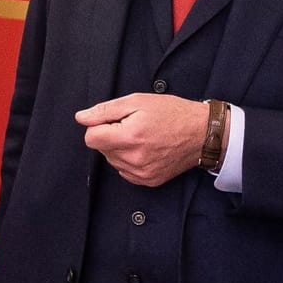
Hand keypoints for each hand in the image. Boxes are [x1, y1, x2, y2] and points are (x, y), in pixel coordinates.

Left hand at [75, 93, 210, 187]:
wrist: (201, 133)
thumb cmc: (173, 114)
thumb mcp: (137, 101)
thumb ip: (105, 110)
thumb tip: (82, 118)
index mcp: (130, 137)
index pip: (91, 138)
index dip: (99, 125)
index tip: (114, 120)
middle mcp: (134, 159)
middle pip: (101, 149)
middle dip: (111, 136)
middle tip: (133, 126)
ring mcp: (141, 173)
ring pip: (112, 161)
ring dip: (120, 149)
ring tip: (141, 137)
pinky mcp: (148, 181)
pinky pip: (125, 171)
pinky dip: (129, 160)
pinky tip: (145, 149)